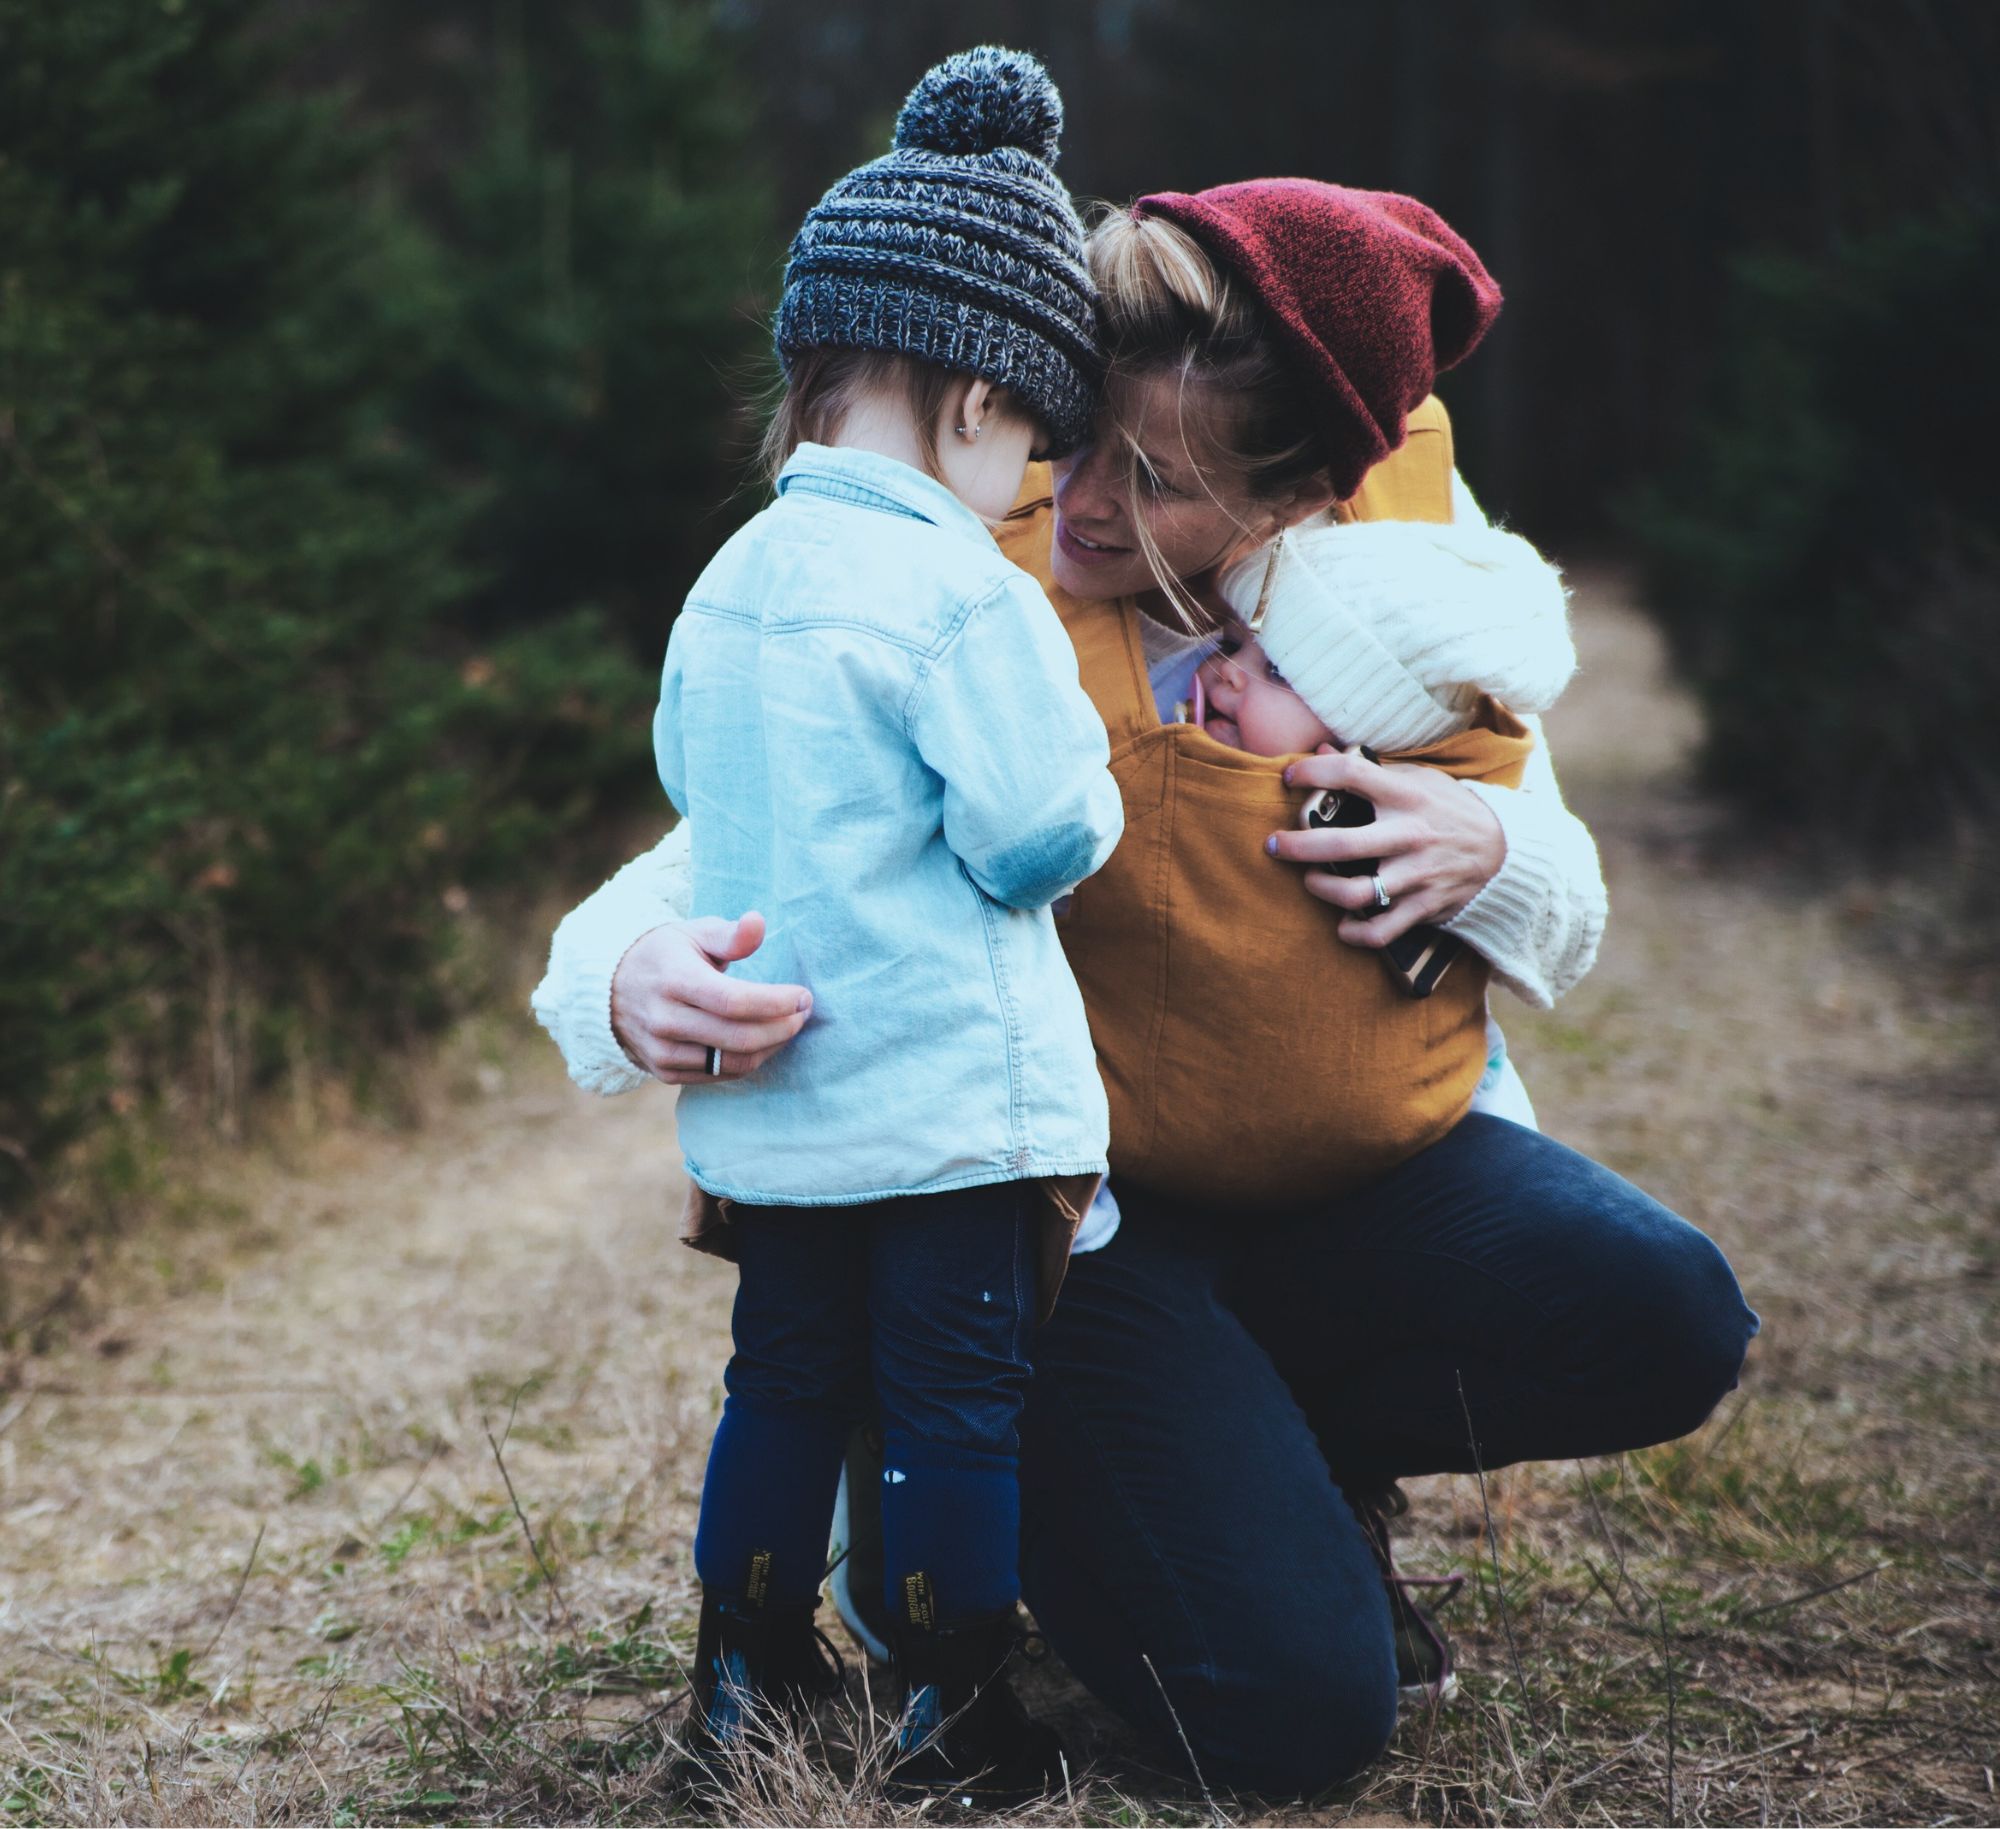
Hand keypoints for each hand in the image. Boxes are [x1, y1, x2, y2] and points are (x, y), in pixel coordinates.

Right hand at [609, 913, 811, 1083]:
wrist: (610, 990)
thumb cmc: (665, 955)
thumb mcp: (693, 934)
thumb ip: (730, 935)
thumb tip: (758, 923)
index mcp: (674, 979)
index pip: (734, 1001)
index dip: (776, 1003)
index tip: (803, 996)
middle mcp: (665, 1019)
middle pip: (739, 1037)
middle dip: (783, 1027)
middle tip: (803, 1013)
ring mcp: (662, 1050)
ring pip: (734, 1062)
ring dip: (772, 1047)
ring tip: (788, 1027)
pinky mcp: (665, 1072)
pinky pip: (720, 1075)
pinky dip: (749, 1060)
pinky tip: (763, 1041)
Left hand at [1266, 745, 1505, 947]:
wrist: (1504, 850)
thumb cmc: (1450, 809)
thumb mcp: (1419, 780)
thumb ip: (1371, 769)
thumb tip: (1322, 749)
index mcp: (1407, 796)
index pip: (1351, 775)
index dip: (1313, 772)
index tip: (1289, 778)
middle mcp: (1409, 835)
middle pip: (1341, 843)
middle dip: (1297, 846)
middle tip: (1275, 845)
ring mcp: (1416, 874)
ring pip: (1356, 893)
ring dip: (1321, 889)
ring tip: (1311, 880)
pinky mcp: (1424, 906)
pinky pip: (1381, 930)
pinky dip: (1355, 933)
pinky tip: (1342, 924)